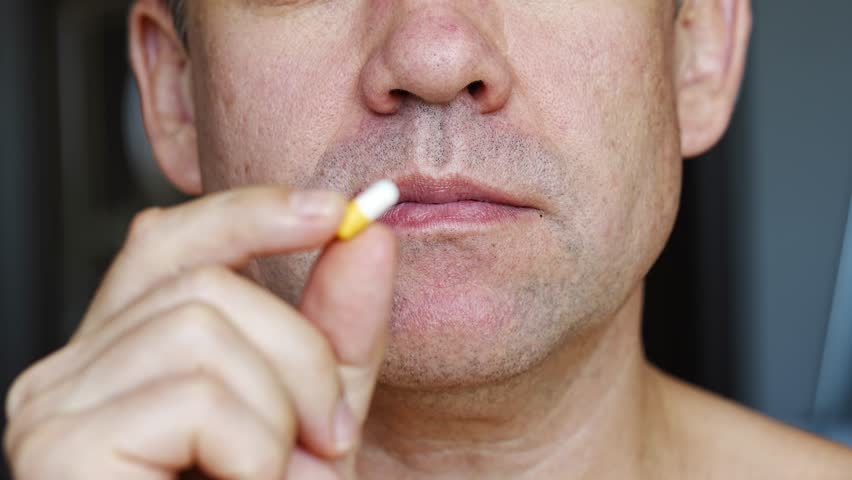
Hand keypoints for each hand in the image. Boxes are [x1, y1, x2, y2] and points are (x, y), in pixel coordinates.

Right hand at [3, 187, 397, 478]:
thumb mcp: (313, 419)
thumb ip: (335, 332)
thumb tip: (369, 236)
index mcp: (119, 357)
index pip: (170, 242)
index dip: (253, 212)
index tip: (338, 211)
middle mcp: (68, 374)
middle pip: (207, 285)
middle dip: (300, 356)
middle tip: (323, 439)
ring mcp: (53, 410)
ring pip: (205, 330)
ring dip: (279, 415)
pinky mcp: (61, 451)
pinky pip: (197, 398)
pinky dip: (254, 453)